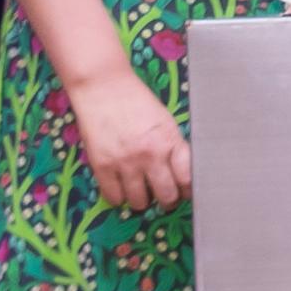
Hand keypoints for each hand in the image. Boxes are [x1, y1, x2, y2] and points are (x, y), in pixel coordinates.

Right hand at [61, 66, 191, 213]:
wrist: (103, 87)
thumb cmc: (136, 101)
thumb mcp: (165, 122)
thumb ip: (174, 147)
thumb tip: (183, 175)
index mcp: (169, 141)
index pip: (187, 179)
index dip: (188, 190)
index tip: (185, 191)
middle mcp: (150, 155)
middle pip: (166, 196)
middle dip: (167, 200)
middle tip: (163, 195)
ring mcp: (125, 162)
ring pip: (140, 203)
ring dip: (142, 200)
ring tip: (141, 190)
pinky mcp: (102, 166)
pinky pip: (114, 198)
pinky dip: (119, 197)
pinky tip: (121, 187)